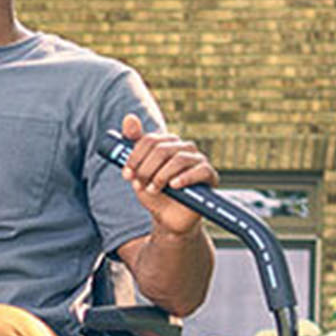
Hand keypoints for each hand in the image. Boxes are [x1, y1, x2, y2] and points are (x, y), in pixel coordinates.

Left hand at [120, 113, 216, 237]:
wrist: (167, 218)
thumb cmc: (154, 192)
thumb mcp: (138, 171)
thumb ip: (132, 145)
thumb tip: (129, 117)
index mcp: (167, 144)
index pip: (150, 140)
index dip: (135, 157)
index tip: (126, 175)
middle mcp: (184, 148)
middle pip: (162, 149)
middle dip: (146, 169)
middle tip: (139, 184)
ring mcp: (198, 160)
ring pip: (179, 159)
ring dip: (161, 176)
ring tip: (153, 190)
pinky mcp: (209, 175)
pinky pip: (200, 170)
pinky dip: (184, 178)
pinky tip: (173, 186)